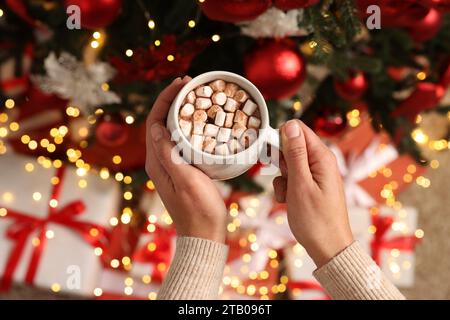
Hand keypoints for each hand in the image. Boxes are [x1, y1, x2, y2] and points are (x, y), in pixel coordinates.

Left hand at [145, 76, 226, 242]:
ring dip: (181, 112)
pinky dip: (190, 127)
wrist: (205, 234)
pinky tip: (203, 123)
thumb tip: (156, 128)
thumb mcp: (185, 181)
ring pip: (172, 131)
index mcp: (157, 162)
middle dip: (172, 101)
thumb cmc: (198, 210)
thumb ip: (169, 155)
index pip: (154, 122)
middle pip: (161, 123)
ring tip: (196, 98)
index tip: (181, 84)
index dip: (165, 99)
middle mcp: (160, 161)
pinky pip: (183, 141)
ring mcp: (171, 165)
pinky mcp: (183, 169)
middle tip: (191, 85)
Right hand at [273, 119, 353, 267]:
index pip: (298, 130)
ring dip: (281, 178)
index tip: (271, 155)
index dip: (280, 138)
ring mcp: (316, 174)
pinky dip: (286, 189)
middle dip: (280, 162)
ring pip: (289, 164)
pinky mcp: (311, 185)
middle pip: (292, 146)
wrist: (328, 248)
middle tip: (284, 180)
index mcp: (322, 157)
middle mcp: (321, 162)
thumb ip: (294, 153)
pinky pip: (292, 179)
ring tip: (288, 196)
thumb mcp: (300, 184)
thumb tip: (290, 124)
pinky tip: (289, 202)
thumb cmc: (316, 220)